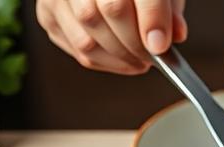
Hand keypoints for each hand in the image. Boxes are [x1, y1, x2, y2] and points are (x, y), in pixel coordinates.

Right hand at [36, 0, 187, 74]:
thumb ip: (167, 9)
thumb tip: (175, 35)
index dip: (152, 18)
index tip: (161, 45)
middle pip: (112, 11)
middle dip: (137, 44)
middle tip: (153, 57)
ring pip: (90, 37)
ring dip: (121, 58)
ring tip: (139, 60)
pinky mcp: (48, 13)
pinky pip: (77, 49)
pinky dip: (104, 61)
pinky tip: (119, 58)